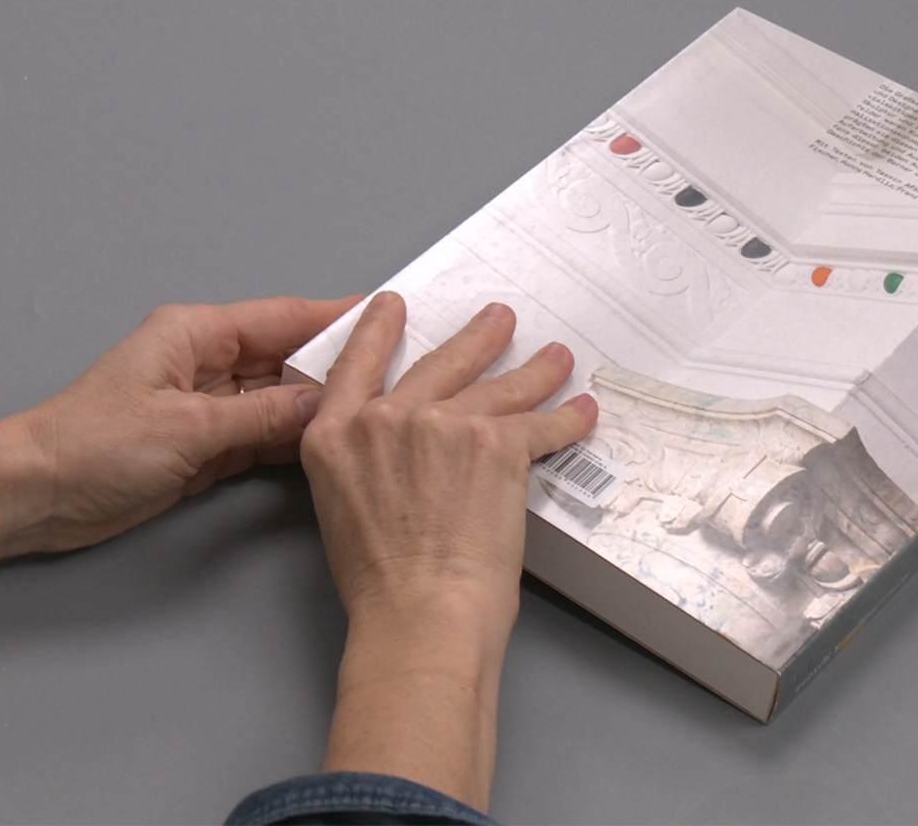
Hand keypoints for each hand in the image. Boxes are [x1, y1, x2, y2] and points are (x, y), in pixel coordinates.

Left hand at [12, 295, 362, 552]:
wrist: (33, 495)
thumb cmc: (90, 446)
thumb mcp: (187, 428)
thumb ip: (261, 415)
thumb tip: (324, 404)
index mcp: (196, 334)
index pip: (285, 317)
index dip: (339, 317)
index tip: (391, 312)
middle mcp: (206, 361)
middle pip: (290, 357)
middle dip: (341, 364)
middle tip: (401, 368)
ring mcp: (207, 405)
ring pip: (281, 399)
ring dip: (321, 406)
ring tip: (380, 407)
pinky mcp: (205, 446)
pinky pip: (264, 434)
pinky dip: (295, 440)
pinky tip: (332, 443)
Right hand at [300, 291, 595, 807]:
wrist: (420, 610)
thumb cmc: (381, 583)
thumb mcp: (343, 507)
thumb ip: (365, 462)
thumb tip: (399, 452)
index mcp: (335, 436)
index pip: (355, 365)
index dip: (376, 331)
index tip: (391, 306)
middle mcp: (385, 417)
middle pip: (439, 363)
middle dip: (477, 338)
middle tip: (500, 319)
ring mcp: (442, 423)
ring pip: (498, 387)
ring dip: (534, 371)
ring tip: (556, 358)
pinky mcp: (496, 441)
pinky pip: (541, 422)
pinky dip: (568, 418)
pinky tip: (583, 411)